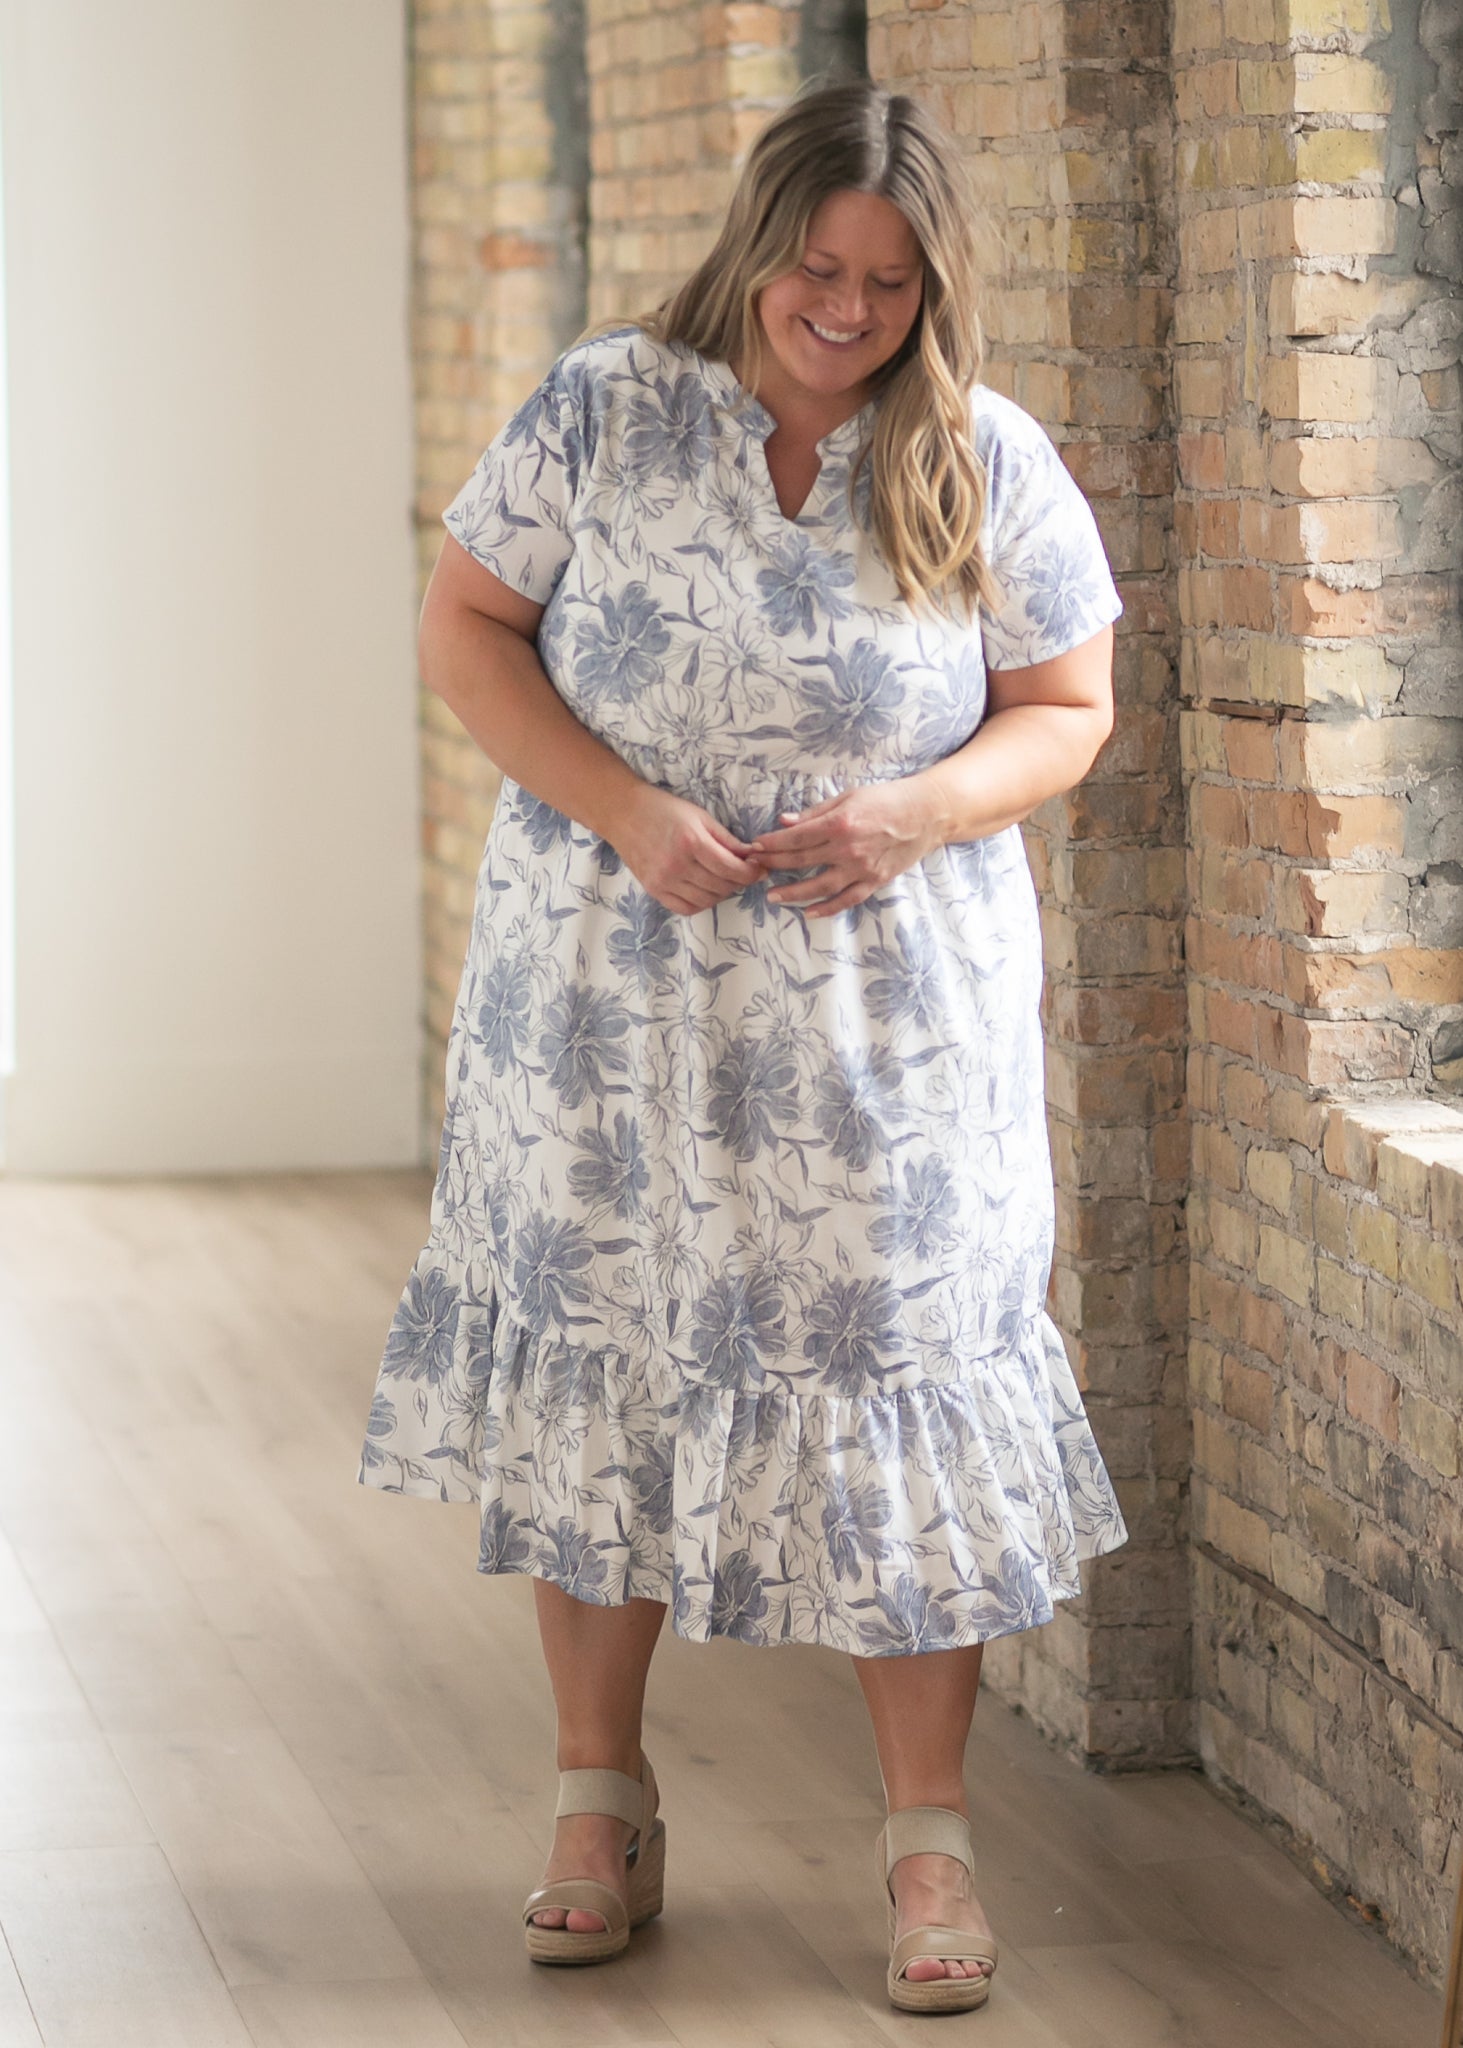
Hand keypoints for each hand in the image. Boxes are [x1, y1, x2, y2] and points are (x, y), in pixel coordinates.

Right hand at [610, 784, 762, 916]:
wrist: (623, 813)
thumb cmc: (663, 809)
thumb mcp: (700, 816)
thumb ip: (727, 839)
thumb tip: (752, 856)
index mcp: (691, 842)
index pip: (731, 869)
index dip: (751, 873)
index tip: (759, 870)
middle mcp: (677, 865)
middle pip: (721, 887)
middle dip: (739, 882)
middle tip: (743, 872)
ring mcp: (664, 881)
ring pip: (707, 900)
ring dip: (722, 892)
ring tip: (725, 879)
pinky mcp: (654, 890)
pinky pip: (686, 908)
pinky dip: (701, 903)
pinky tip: (705, 890)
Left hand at [744, 779, 948, 918]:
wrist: (927, 814)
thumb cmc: (887, 799)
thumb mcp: (849, 797)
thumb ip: (816, 812)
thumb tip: (785, 821)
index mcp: (840, 823)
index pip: (796, 837)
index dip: (772, 843)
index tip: (755, 847)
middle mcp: (848, 848)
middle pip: (801, 861)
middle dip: (774, 865)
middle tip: (754, 870)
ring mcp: (861, 868)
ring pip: (820, 886)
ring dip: (793, 893)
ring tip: (773, 898)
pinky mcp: (875, 880)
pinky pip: (847, 899)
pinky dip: (827, 908)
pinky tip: (809, 913)